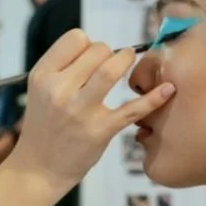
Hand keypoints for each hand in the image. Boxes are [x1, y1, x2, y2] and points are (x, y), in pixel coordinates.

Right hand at [4, 29, 174, 194]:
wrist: (38, 167)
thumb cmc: (44, 125)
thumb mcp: (40, 90)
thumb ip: (62, 67)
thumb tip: (98, 48)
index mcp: (43, 75)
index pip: (75, 38)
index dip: (88, 44)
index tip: (91, 58)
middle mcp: (59, 89)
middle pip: (97, 50)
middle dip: (109, 53)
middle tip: (110, 64)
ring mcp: (80, 110)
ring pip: (111, 69)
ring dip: (126, 59)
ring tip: (131, 60)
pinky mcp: (100, 130)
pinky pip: (133, 108)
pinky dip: (154, 97)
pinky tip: (167, 90)